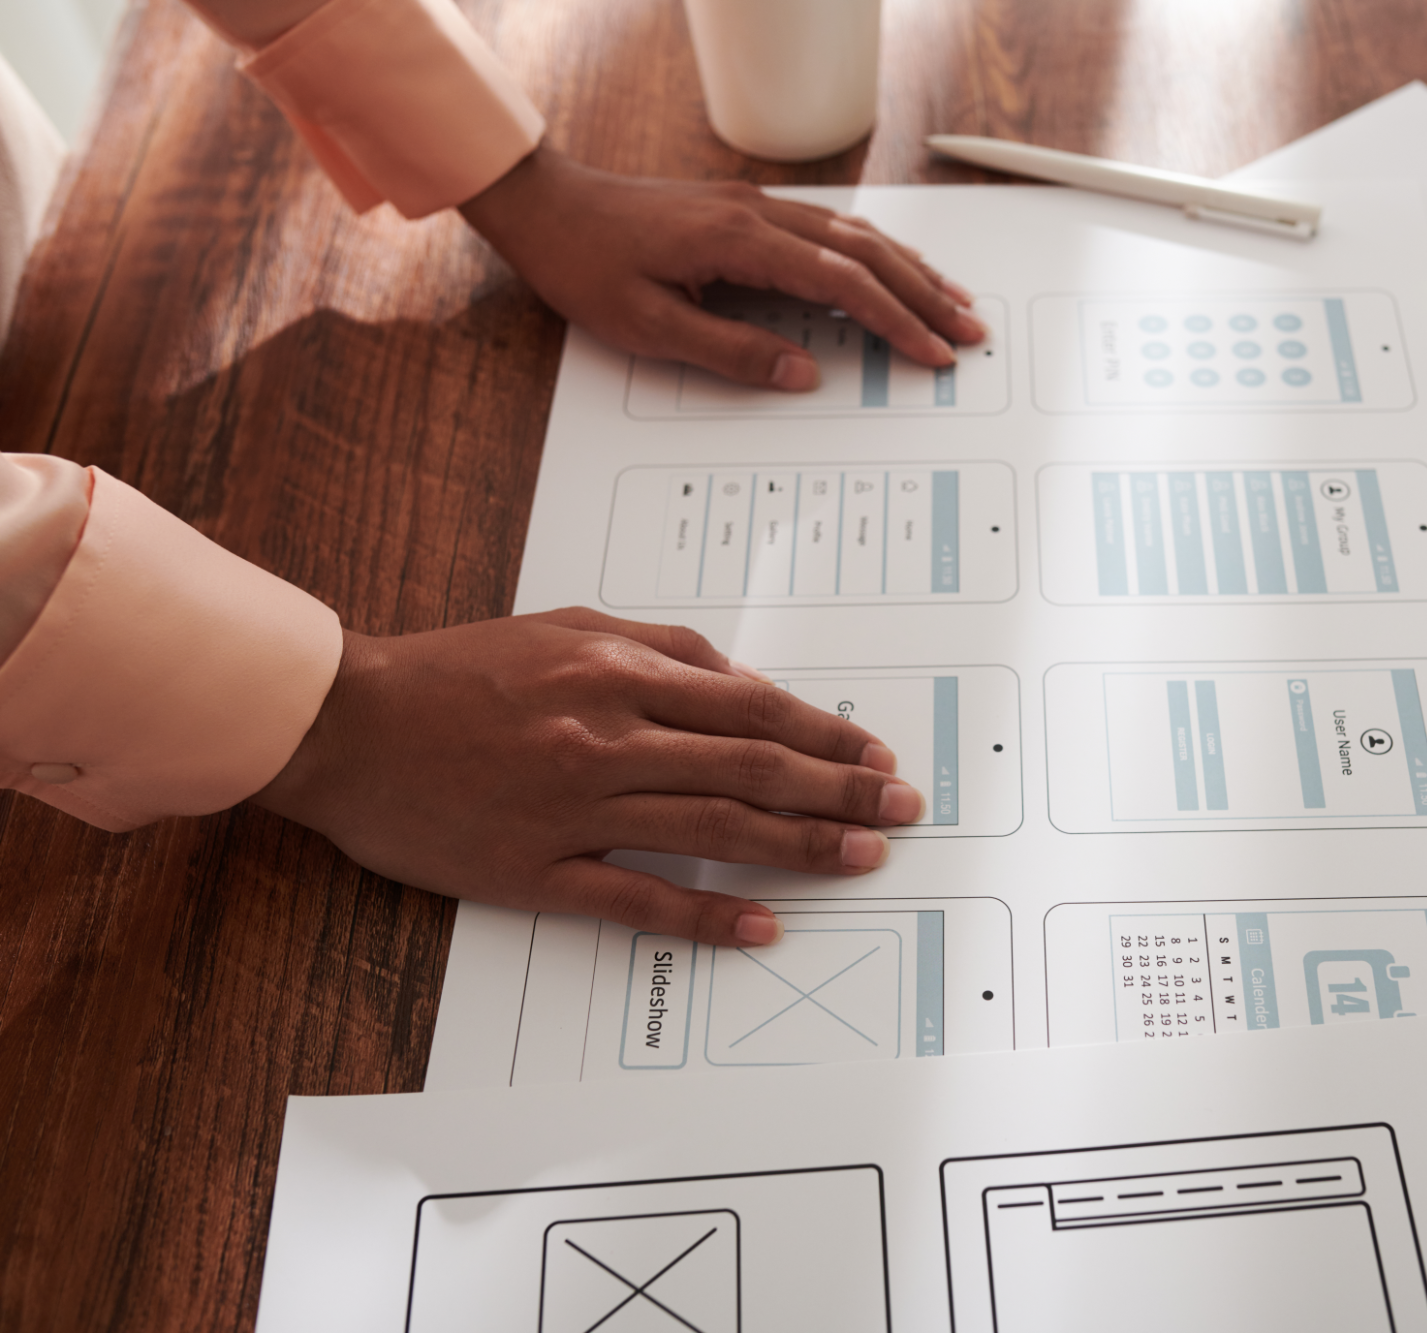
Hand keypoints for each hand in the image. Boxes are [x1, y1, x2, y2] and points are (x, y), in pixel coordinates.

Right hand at [250, 609, 923, 945]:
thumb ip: (660, 649)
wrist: (347, 722)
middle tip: (904, 811)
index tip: (878, 757)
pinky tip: (760, 926)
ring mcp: (577, 806)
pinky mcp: (537, 868)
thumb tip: (743, 683)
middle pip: (754, 766)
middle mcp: (610, 735)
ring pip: (714, 827)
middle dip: (842, 791)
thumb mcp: (566, 625)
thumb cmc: (456, 670)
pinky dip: (705, 912)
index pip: (754, 706)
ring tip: (863, 859)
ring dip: (799, 845)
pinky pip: (639, 897)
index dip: (827, 734)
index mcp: (620, 671)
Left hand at [458, 145, 986, 389]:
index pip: (842, 284)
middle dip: (924, 294)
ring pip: (855, 233)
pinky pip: (829, 227)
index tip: (933, 353)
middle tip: (970, 331)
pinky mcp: (746, 210)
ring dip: (909, 268)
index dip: (896, 322)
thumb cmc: (586, 263)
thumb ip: (732, 352)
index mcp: (741, 242)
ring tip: (953, 300)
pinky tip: (892, 265)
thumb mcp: (649, 326)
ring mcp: (755, 207)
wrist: (545, 205)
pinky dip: (873, 250)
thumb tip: (803, 375)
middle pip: (866, 252)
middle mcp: (759, 214)